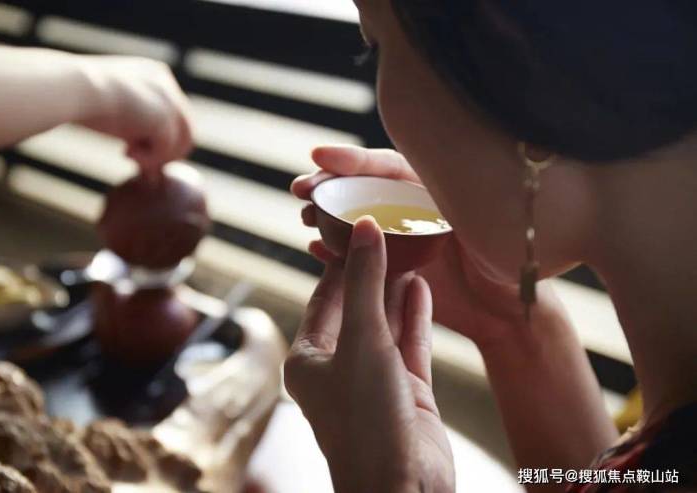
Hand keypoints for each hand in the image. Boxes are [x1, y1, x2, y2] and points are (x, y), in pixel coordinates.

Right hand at [77, 56, 192, 174]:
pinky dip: (149, 160)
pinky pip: (166, 150)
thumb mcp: (116, 110)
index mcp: (156, 75)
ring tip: (129, 156)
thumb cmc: (82, 98)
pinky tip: (125, 154)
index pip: (175, 115)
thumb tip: (149, 164)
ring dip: (158, 158)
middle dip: (162, 152)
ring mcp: (169, 100)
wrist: (71, 87)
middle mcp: (167, 84)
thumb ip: (136, 128)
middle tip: (132, 158)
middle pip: (184, 130)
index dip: (159, 139)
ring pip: (182, 142)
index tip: (129, 149)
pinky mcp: (164, 117)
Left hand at [284, 217, 453, 492]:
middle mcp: (338, 369)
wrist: (404, 486)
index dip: (340, 264)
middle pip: (356, 309)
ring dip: (395, 292)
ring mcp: (374, 381)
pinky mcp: (406, 393)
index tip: (356, 230)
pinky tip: (421, 286)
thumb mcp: (362, 340)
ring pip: (385, 325)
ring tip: (409, 252)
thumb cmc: (366, 419)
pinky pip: (409, 345)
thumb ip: (363, 283)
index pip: (323, 299)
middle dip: (372, 274)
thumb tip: (364, 229)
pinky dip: (414, 316)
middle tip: (389, 236)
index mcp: (308, 360)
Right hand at [293, 145, 566, 349]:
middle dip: (331, 184)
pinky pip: (359, 254)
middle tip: (301, 189)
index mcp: (436, 188)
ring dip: (328, 214)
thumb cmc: (509, 266)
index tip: (321, 156)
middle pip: (365, 187)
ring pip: (357, 218)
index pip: (390, 166)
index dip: (354, 159)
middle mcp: (415, 207)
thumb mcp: (489, 225)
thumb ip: (459, 205)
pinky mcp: (394, 267)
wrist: (509, 313)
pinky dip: (336, 250)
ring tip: (304, 217)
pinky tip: (315, 248)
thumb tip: (430, 186)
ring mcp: (402, 237)